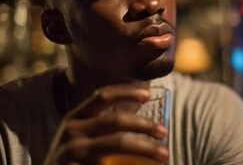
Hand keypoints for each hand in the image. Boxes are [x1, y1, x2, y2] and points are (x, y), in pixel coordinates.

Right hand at [43, 84, 168, 164]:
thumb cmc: (73, 157)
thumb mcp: (82, 136)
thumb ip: (106, 127)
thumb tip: (146, 122)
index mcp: (76, 117)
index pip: (101, 96)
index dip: (125, 92)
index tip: (148, 94)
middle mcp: (71, 131)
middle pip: (115, 121)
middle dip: (144, 125)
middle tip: (163, 132)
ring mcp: (71, 152)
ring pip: (117, 144)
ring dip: (145, 148)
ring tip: (164, 155)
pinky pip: (109, 164)